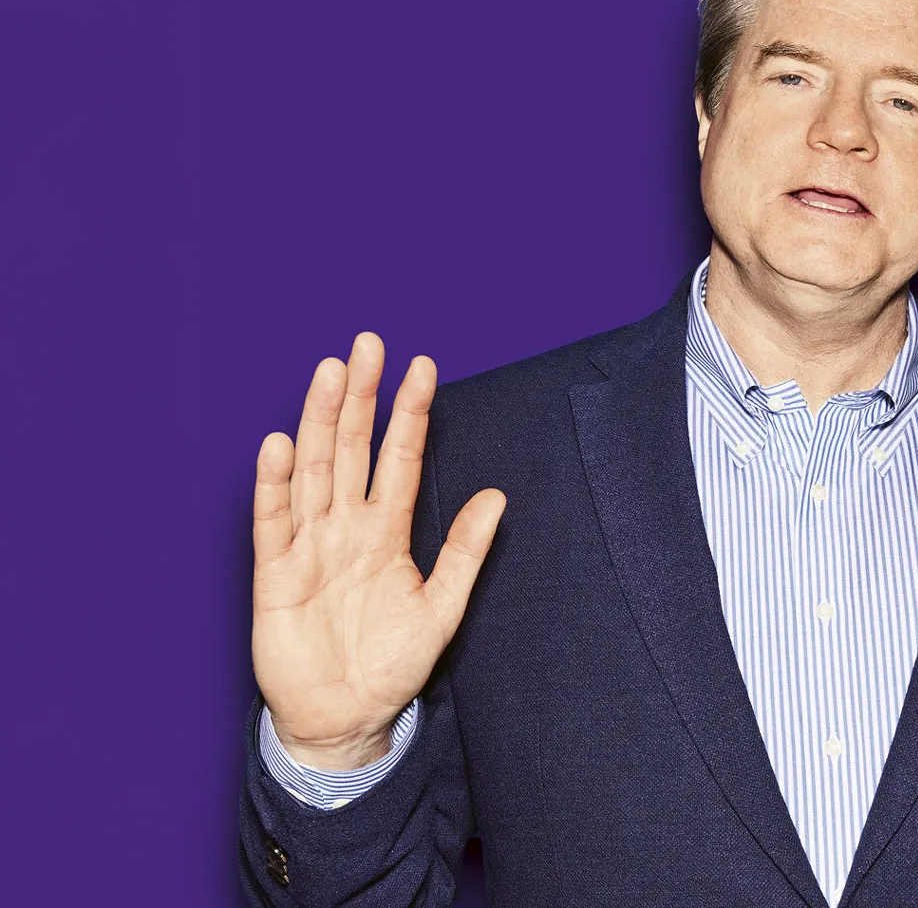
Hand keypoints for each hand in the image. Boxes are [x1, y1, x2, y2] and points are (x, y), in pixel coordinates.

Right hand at [251, 333, 504, 769]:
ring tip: (330, 375)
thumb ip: (465, 552)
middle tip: (368, 345)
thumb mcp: (442, 608)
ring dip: (320, 422)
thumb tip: (497, 497)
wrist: (347, 720)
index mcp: (385, 531)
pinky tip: (279, 445)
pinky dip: (275, 485)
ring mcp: (309, 547)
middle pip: (351, 449)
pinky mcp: (276, 576)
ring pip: (313, 472)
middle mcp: (345, 528)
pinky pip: (274, 524)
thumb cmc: (391, 664)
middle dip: (361, 398)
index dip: (409, 414)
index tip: (423, 367)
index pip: (398, 459)